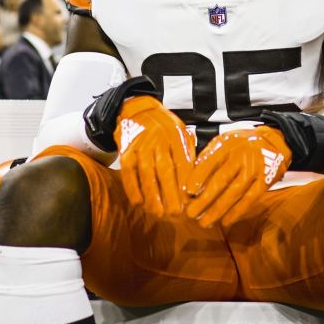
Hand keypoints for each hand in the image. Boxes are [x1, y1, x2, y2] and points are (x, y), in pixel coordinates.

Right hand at [113, 94, 195, 217]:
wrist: (137, 109)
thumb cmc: (164, 127)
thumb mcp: (181, 133)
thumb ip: (188, 154)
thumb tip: (198, 183)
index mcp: (176, 135)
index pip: (183, 162)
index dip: (186, 183)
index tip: (190, 202)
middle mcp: (159, 138)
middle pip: (165, 169)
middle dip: (171, 193)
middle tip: (176, 213)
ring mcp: (141, 143)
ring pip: (146, 172)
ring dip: (152, 195)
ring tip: (158, 213)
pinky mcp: (126, 149)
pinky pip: (128, 171)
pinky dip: (132, 188)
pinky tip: (138, 202)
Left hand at [182, 127, 290, 228]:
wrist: (273, 141)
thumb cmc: (242, 144)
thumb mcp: (223, 141)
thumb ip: (207, 157)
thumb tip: (189, 179)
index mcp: (227, 145)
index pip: (210, 161)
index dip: (198, 177)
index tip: (188, 192)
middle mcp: (241, 156)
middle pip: (221, 180)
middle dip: (204, 199)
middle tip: (191, 213)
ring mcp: (255, 169)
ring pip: (234, 192)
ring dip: (218, 210)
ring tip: (204, 222)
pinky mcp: (265, 181)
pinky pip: (249, 199)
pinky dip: (237, 211)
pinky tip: (225, 221)